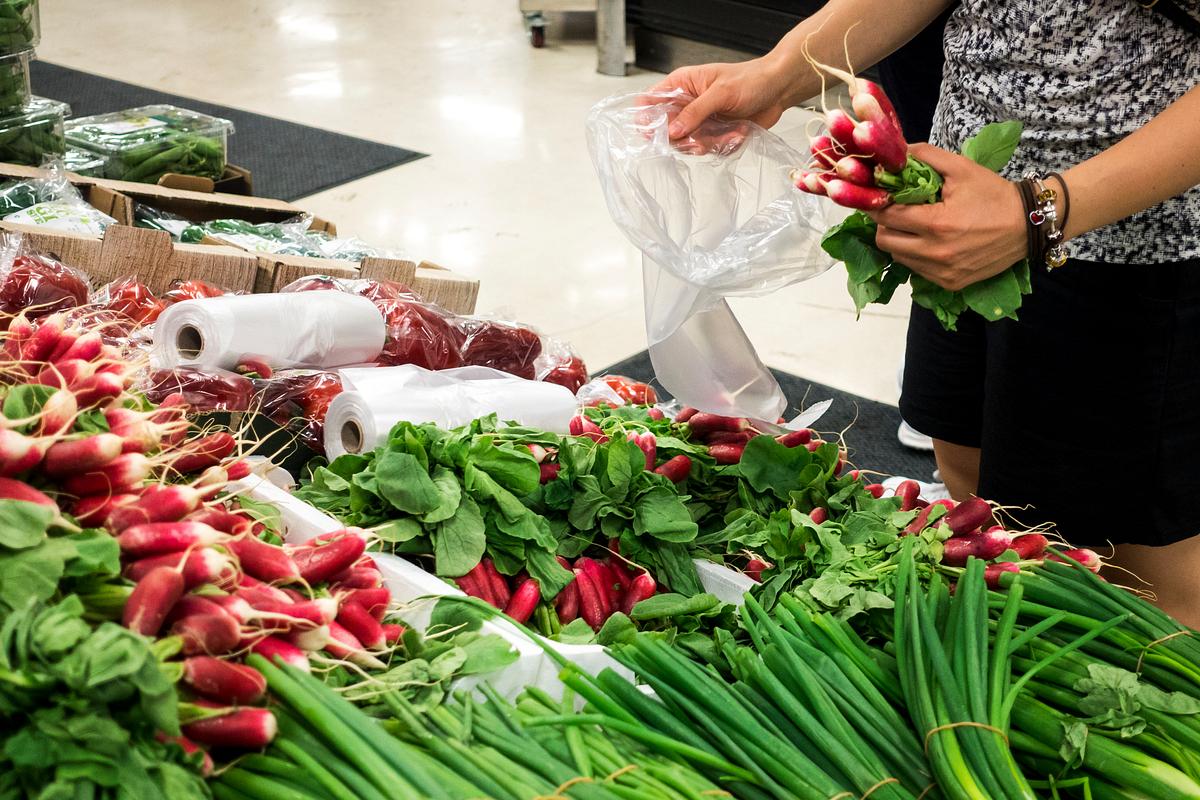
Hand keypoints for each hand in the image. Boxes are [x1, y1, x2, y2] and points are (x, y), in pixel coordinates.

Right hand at [649, 57, 792, 139]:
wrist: (778, 90)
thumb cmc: (751, 80)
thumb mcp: (721, 92)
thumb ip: (695, 112)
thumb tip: (673, 130)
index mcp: (682, 85)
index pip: (650, 101)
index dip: (647, 118)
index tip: (657, 132)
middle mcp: (686, 104)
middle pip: (666, 130)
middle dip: (684, 138)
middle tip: (700, 137)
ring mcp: (699, 121)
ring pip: (687, 144)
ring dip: (709, 142)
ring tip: (730, 129)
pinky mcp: (712, 135)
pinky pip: (708, 149)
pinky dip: (724, 144)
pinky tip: (738, 132)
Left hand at [868, 143, 1027, 290]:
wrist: (1028, 224)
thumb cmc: (994, 194)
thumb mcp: (962, 168)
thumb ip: (927, 156)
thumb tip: (898, 150)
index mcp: (936, 223)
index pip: (887, 216)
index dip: (879, 204)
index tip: (880, 195)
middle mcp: (936, 252)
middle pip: (885, 240)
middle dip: (884, 223)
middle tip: (894, 210)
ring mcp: (942, 272)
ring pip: (898, 257)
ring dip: (898, 240)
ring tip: (911, 225)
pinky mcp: (950, 283)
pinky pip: (917, 270)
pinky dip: (915, 256)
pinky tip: (927, 241)